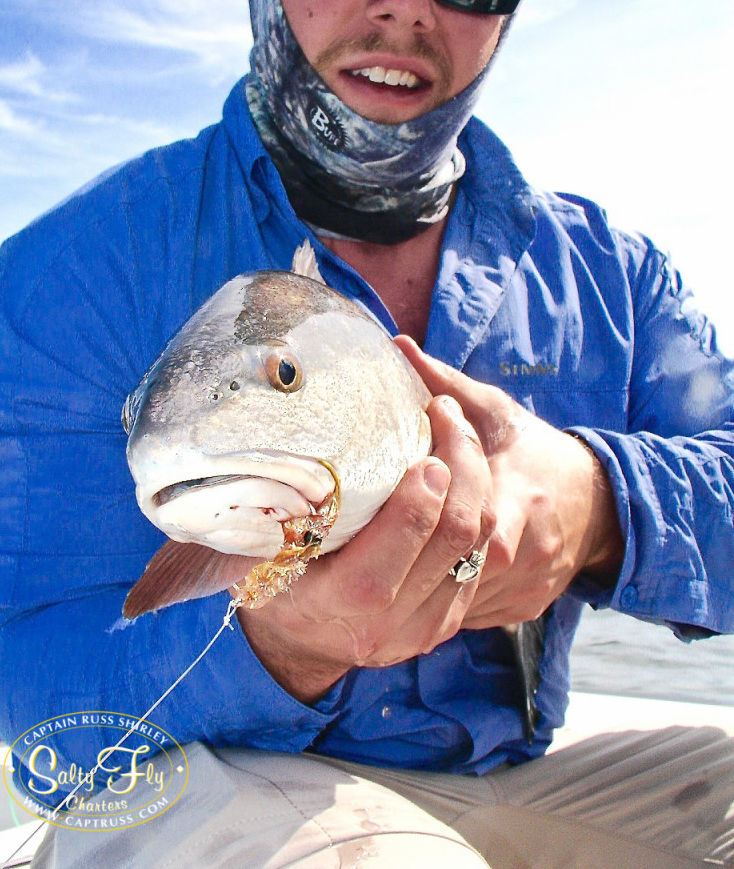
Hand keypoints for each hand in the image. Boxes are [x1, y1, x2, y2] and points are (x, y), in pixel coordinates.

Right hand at [235, 394, 493, 703]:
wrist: (295, 635)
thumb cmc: (268, 567)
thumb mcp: (258, 539)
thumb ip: (279, 502)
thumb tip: (284, 433)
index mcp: (325, 607)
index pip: (381, 569)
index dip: (414, 506)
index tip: (422, 446)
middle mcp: (378, 629)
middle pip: (450, 543)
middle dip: (461, 468)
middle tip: (447, 415)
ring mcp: (418, 631)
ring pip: (478, 547)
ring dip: (478, 481)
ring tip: (456, 432)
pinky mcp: (446, 621)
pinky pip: (482, 558)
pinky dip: (479, 508)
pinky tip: (462, 473)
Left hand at [396, 337, 623, 629]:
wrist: (595, 504)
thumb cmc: (533, 450)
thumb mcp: (495, 411)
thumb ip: (447, 383)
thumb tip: (398, 347)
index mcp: (523, 500)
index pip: (475, 522)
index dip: (430, 515)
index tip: (389, 504)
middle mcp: (528, 553)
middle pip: (460, 568)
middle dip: (412, 559)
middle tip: (367, 543)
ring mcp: (526, 589)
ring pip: (459, 601)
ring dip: (418, 587)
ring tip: (375, 566)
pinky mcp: (520, 611)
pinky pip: (468, 615)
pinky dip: (436, 603)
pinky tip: (406, 587)